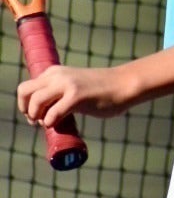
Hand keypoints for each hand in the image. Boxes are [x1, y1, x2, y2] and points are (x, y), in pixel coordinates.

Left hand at [18, 64, 135, 126]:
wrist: (124, 84)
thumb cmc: (102, 90)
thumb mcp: (74, 85)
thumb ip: (59, 92)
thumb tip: (44, 112)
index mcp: (54, 72)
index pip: (26, 87)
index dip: (25, 104)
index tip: (36, 116)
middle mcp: (56, 76)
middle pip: (24, 92)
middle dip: (26, 110)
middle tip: (37, 121)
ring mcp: (66, 85)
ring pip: (35, 102)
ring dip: (37, 117)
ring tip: (49, 123)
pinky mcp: (76, 97)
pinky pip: (52, 114)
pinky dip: (51, 123)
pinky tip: (59, 124)